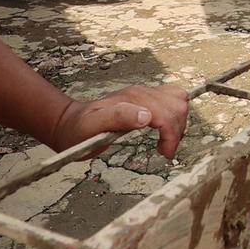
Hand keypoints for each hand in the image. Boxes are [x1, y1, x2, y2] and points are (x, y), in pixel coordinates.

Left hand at [50, 84, 191, 157]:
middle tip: (164, 151)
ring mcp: (144, 93)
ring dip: (179, 123)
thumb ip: (118, 118)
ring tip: (165, 141)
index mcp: (130, 100)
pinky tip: (165, 128)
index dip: (170, 136)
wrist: (71, 123)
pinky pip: (172, 98)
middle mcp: (140, 93)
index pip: (164, 114)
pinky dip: (176, 114)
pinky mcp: (146, 98)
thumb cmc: (79, 130)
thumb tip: (147, 117)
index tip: (164, 154)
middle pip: (176, 106)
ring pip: (178, 100)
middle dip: (177, 131)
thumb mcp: (92, 127)